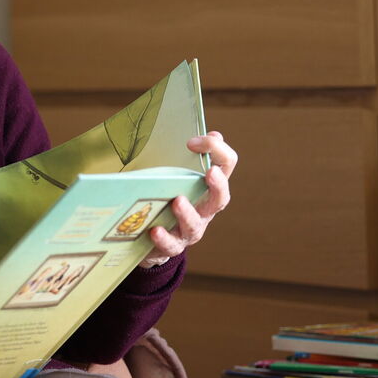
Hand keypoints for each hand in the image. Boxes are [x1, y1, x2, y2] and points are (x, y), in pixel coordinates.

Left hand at [140, 131, 236, 266]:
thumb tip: (201, 131)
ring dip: (187, 213)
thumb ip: (184, 155)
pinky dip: (163, 238)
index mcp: (208, 187)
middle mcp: (205, 209)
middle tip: (211, 172)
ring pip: (195, 224)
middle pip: (220, 198)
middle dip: (218, 185)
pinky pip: (170, 244)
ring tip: (177, 201)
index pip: (225, 165)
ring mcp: (190, 230)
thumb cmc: (166, 196)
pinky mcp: (172, 246)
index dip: (216, 150)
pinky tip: (154, 230)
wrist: (152, 238)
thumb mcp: (174, 174)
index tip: (193, 141)